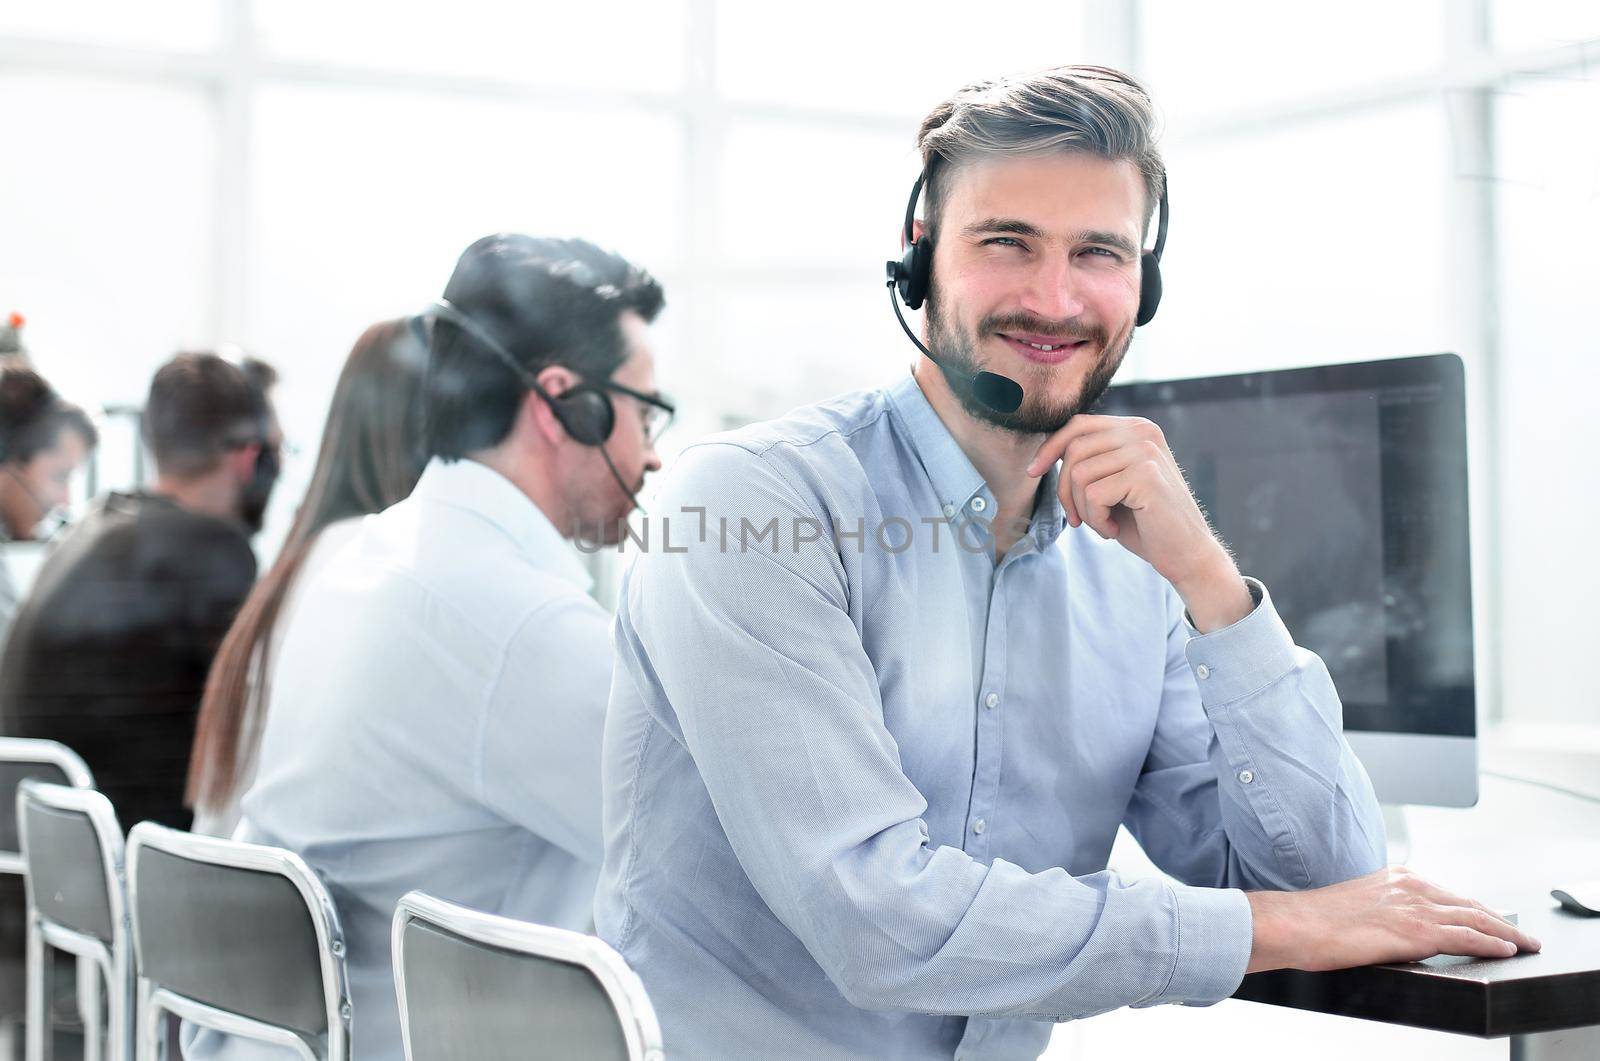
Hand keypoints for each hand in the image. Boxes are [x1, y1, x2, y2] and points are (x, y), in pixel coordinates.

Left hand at [1026, 415, 1248, 628]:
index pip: (1078, 425)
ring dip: (1082, 509)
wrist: (1186, 555)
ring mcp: (1146, 451)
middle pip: (1074, 450)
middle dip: (1064, 490)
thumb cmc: (1145, 523)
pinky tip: (1113, 530)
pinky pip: (1093, 495)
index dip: (1049, 448)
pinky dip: (1095, 519)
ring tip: (1102, 524)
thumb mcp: (1112, 485)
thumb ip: (1090, 462)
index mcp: (1135, 429)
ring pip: (1079, 474)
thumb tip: (1043, 454)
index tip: (1032, 472)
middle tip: (1078, 519)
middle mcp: (1142, 432)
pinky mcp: (1146, 476)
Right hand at [1245, 866, 1541, 973]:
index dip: (1476, 909)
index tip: (1493, 919)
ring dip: (1506, 932)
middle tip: (1522, 934)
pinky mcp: (1416, 931)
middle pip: (1469, 904)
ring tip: (1525, 944)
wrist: (1296, 924)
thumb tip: (1394, 930)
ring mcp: (1415, 907)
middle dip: (1499, 919)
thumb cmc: (1316, 920)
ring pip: (1475, 918)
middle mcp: (1410, 886)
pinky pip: (1467, 936)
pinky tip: (1507, 949)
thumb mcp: (1357, 906)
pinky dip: (1492, 942)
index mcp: (1396, 878)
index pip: (1448, 895)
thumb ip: (1384, 911)